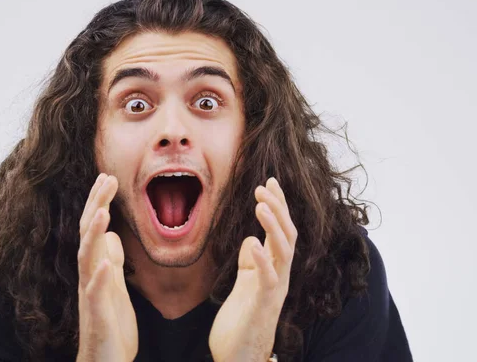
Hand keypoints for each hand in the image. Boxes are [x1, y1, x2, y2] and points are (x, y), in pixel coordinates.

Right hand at [76, 174, 137, 361]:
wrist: (106, 361)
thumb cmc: (110, 324)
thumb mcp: (115, 286)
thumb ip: (111, 261)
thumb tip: (111, 236)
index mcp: (95, 269)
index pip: (94, 230)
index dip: (98, 203)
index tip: (107, 177)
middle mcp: (89, 278)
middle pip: (87, 236)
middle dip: (96, 206)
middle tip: (106, 179)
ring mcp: (90, 296)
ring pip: (87, 260)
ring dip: (93, 235)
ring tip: (102, 212)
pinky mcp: (96, 316)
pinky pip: (95, 295)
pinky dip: (100, 277)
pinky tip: (106, 263)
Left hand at [209, 177, 296, 361]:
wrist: (238, 355)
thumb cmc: (242, 318)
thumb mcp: (246, 282)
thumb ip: (251, 260)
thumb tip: (250, 239)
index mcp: (275, 267)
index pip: (281, 230)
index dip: (278, 205)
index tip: (269, 181)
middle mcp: (280, 275)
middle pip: (287, 235)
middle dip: (278, 208)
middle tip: (264, 185)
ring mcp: (275, 289)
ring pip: (284, 251)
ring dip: (273, 226)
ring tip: (260, 203)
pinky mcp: (264, 303)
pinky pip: (268, 278)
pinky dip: (261, 259)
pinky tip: (252, 242)